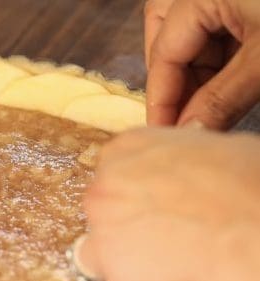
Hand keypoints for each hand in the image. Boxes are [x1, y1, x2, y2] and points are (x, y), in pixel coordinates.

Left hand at [77, 128, 259, 280]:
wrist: (248, 222)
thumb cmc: (241, 181)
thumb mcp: (200, 148)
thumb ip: (170, 165)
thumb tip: (181, 177)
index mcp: (124, 150)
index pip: (115, 174)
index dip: (139, 194)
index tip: (158, 205)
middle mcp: (102, 188)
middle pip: (105, 212)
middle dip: (130, 225)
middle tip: (169, 235)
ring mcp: (103, 232)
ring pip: (106, 252)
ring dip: (133, 257)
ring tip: (178, 257)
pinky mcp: (115, 275)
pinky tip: (181, 277)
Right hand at [145, 0, 259, 129]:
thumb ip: (223, 97)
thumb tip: (188, 132)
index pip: (162, 53)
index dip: (160, 100)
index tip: (162, 136)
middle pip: (165, 35)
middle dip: (169, 80)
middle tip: (178, 117)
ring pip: (193, 36)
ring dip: (197, 76)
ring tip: (208, 110)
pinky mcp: (250, 7)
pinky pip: (221, 33)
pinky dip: (222, 64)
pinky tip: (229, 91)